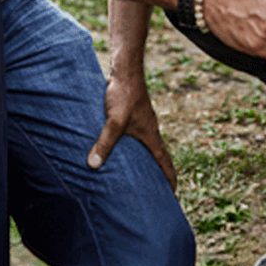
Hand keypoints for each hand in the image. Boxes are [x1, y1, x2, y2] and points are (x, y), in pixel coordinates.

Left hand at [88, 71, 176, 190]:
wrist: (124, 70)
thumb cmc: (123, 94)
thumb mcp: (114, 121)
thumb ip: (104, 143)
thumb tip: (93, 166)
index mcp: (151, 135)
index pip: (165, 162)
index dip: (169, 178)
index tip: (173, 195)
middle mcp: (149, 130)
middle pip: (157, 156)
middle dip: (156, 174)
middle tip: (152, 192)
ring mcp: (140, 122)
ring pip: (145, 146)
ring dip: (143, 160)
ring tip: (134, 175)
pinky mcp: (130, 115)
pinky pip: (134, 136)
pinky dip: (130, 147)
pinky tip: (118, 150)